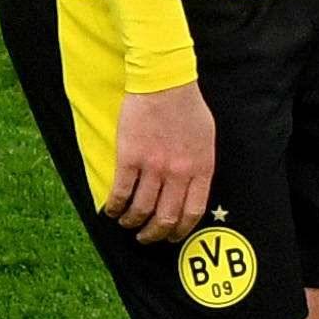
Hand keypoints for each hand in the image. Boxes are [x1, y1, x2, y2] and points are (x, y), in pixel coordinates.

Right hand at [107, 82, 217, 243]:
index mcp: (200, 169)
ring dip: (132, 223)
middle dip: (154, 234)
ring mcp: (153, 167)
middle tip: (146, 237)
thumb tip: (193, 188)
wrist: (164, 82)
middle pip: (166, 218)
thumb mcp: (206, 139)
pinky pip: (121, 193)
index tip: (171, 236)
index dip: (180, 230)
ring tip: (127, 223)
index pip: (192, 213)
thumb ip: (200, 166)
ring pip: (141, 210)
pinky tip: (111, 210)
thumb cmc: (187, 106)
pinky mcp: (130, 158)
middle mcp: (178, 173)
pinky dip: (115, 207)